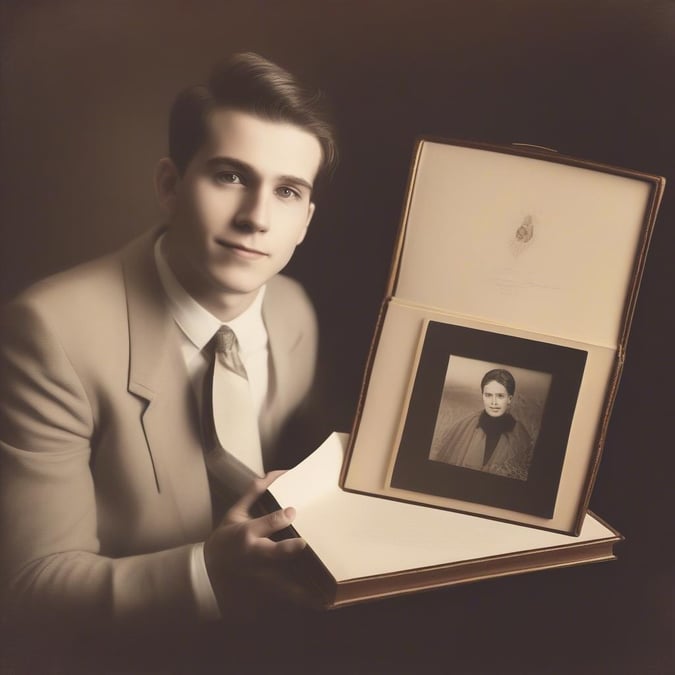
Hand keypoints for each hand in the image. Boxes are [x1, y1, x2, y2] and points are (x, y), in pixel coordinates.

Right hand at [203, 471, 311, 619]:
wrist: (208, 568)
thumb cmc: (226, 536)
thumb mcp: (235, 512)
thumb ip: (254, 492)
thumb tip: (275, 472)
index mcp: (247, 533)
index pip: (266, 523)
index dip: (280, 518)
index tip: (292, 512)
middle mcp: (254, 553)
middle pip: (272, 552)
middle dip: (287, 548)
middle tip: (303, 544)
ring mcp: (259, 573)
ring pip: (280, 580)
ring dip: (299, 584)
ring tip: (320, 589)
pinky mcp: (262, 587)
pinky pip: (283, 595)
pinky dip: (299, 599)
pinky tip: (318, 602)